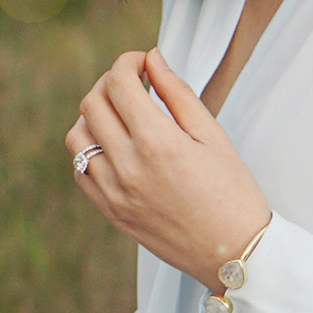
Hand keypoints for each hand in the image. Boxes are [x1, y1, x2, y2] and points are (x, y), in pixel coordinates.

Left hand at [67, 49, 270, 288]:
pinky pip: (81, 171)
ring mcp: (114, 193)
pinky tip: (114, 144)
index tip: (142, 63)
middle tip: (132, 83)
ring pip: (77, 137)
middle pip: (92, 104)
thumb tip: (153, 60)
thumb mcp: (213, 135)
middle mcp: (128, 167)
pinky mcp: (111, 212)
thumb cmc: (233, 194)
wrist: (234, 253)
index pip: (118, 83)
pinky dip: (89, 149)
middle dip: (109, 82)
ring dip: (93, 115)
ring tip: (121, 114)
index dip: (128, 62)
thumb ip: (178, 93)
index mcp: (158, 143)